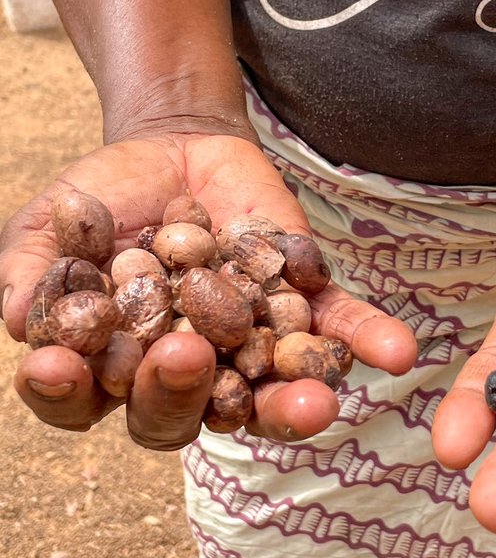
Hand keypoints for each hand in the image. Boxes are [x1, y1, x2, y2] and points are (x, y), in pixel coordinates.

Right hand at [1, 132, 416, 448]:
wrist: (174, 146)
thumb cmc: (104, 199)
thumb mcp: (53, 227)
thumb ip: (31, 273)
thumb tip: (21, 326)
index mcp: (110, 367)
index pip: (84, 400)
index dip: (69, 391)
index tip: (61, 366)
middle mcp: (180, 371)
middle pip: (178, 410)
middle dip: (181, 391)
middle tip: (184, 357)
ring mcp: (243, 344)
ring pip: (263, 392)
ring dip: (290, 402)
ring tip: (315, 404)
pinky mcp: (297, 304)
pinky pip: (333, 330)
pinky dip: (365, 341)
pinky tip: (395, 354)